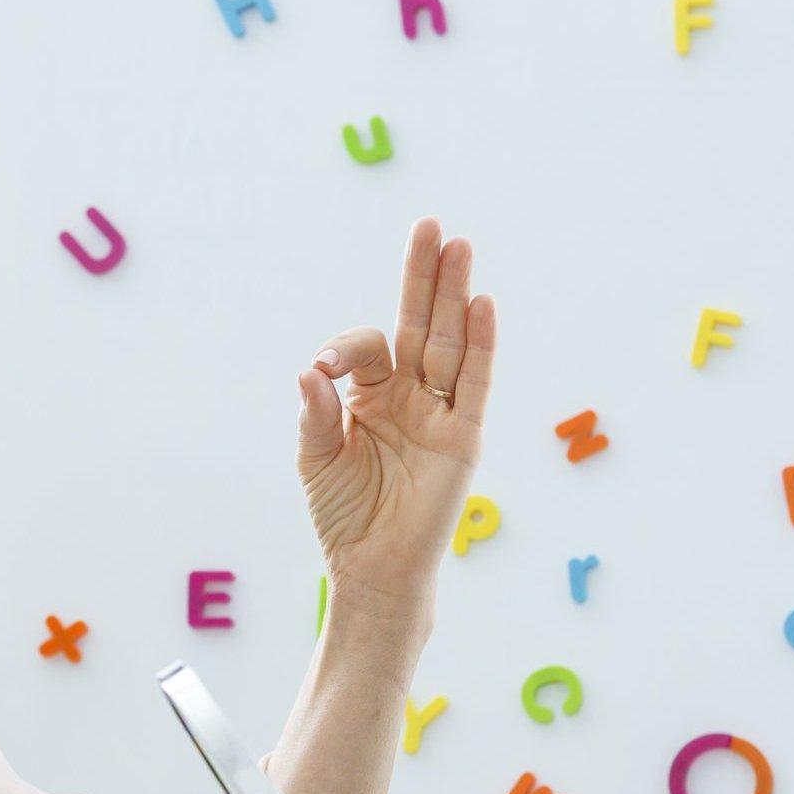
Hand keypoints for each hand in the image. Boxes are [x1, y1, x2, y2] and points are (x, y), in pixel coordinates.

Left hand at [295, 216, 496, 620]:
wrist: (373, 568)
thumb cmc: (344, 515)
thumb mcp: (316, 458)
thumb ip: (316, 412)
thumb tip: (312, 368)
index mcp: (372, 396)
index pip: (369, 348)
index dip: (346, 348)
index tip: (323, 369)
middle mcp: (410, 396)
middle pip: (421, 324)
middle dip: (425, 276)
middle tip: (430, 225)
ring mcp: (439, 413)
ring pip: (450, 343)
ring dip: (455, 294)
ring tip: (459, 245)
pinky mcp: (463, 437)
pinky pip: (473, 384)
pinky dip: (480, 345)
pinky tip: (481, 303)